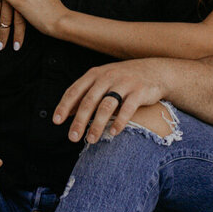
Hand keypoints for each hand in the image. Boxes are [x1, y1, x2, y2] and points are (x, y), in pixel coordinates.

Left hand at [54, 59, 171, 143]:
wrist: (155, 71)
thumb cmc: (123, 79)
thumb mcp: (102, 80)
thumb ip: (85, 93)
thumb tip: (67, 112)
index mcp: (95, 74)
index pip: (75, 90)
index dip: (64, 106)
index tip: (57, 122)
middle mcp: (107, 77)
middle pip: (89, 101)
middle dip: (79, 121)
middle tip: (72, 138)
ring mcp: (124, 83)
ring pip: (106, 106)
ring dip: (97, 125)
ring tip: (91, 140)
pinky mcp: (139, 91)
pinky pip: (127, 109)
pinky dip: (119, 122)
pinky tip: (113, 132)